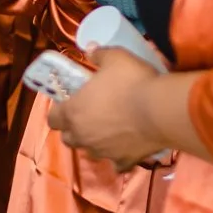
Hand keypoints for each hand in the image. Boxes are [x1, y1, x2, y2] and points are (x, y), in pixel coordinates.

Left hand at [46, 51, 166, 167]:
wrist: (160, 111)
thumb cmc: (131, 81)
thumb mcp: (114, 58)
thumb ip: (99, 54)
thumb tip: (90, 49)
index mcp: (73, 112)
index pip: (52, 119)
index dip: (58, 112)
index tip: (68, 104)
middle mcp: (83, 136)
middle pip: (68, 139)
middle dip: (74, 129)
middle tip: (88, 116)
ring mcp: (103, 152)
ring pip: (90, 151)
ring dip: (95, 142)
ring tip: (109, 130)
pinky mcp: (124, 161)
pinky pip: (117, 163)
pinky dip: (119, 157)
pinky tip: (127, 147)